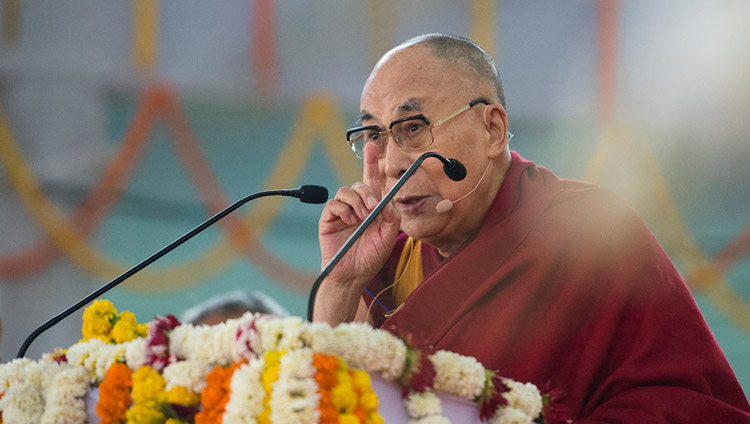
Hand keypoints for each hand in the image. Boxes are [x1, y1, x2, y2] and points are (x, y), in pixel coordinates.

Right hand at [316, 143, 400, 318]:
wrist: (353, 276)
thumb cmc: (371, 257)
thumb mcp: (389, 236)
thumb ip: (392, 217)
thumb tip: (386, 201)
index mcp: (373, 208)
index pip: (372, 180)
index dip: (371, 162)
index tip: (373, 143)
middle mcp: (357, 206)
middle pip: (360, 184)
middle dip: (368, 192)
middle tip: (372, 209)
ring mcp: (342, 212)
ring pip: (346, 191)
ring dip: (356, 201)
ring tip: (360, 218)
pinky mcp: (329, 219)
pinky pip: (334, 204)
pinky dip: (343, 210)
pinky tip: (348, 221)